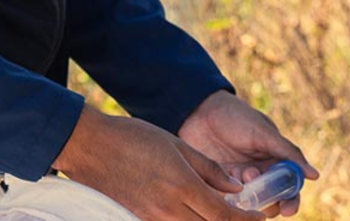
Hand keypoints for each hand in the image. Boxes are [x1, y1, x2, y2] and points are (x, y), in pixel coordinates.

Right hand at [54, 105, 263, 220]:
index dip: (244, 220)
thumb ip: (210, 170)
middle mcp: (167, 209)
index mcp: (182, 187)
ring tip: (222, 213)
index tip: (260, 218)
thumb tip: (235, 189)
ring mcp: (149, 218)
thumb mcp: (179, 146)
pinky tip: (194, 212)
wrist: (89, 146)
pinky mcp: (135, 219)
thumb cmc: (134, 138)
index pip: (222, 216)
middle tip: (245, 217)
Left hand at [179, 91, 318, 217]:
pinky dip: (229, 200)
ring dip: (249, 197)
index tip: (287, 210)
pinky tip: (226, 185)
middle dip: (269, 203)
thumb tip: (315, 175)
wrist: (199, 112)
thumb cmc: (237, 117)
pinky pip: (227, 201)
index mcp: (275, 160)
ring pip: (250, 203)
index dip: (290, 200)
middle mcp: (260, 173)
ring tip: (243, 175)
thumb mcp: (264, 133)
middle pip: (271, 200)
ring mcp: (238, 180)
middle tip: (261, 198)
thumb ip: (289, 153)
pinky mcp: (218, 184)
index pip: (289, 187)